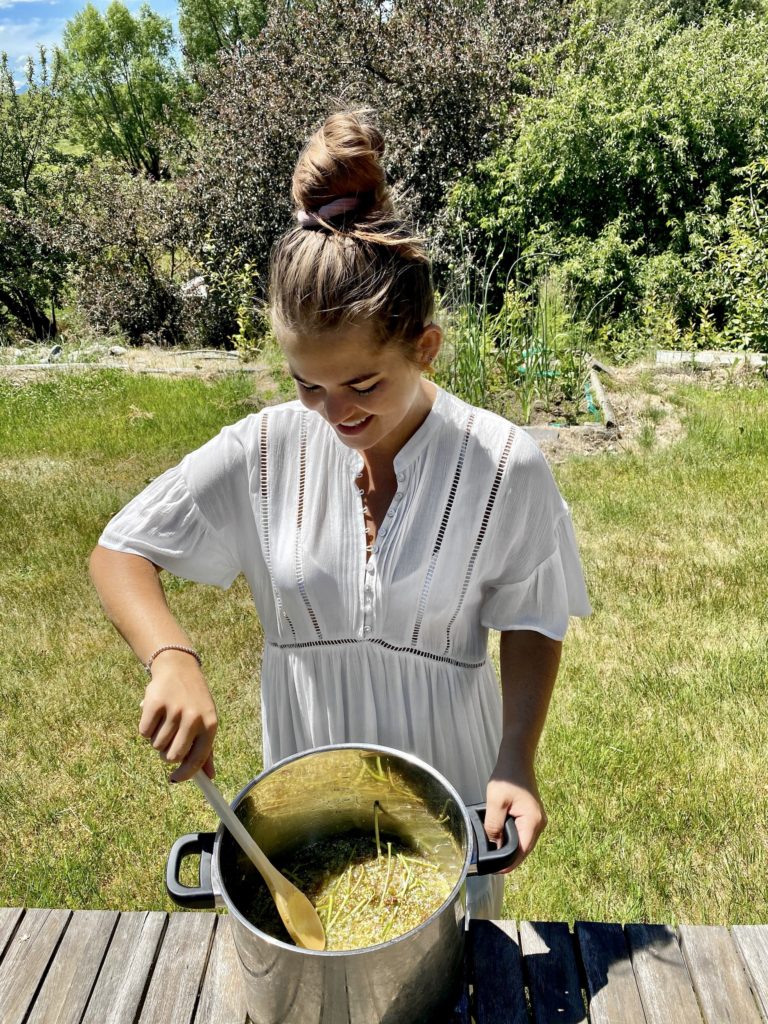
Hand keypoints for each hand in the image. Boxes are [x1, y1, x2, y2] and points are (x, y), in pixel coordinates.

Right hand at [138, 651, 217, 782]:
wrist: (178, 668)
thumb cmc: (194, 701)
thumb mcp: (205, 721)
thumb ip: (207, 750)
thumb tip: (210, 777)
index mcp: (209, 724)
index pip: (197, 759)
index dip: (184, 774)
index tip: (174, 779)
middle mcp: (193, 718)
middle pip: (173, 756)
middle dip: (167, 755)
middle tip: (168, 743)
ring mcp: (174, 710)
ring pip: (157, 745)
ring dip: (157, 740)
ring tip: (164, 723)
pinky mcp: (155, 703)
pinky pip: (144, 732)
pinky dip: (146, 728)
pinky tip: (155, 715)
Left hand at [483, 760, 546, 872]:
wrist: (517, 759)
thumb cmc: (507, 777)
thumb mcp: (495, 802)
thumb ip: (493, 825)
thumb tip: (493, 845)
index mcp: (532, 822)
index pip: (522, 851)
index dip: (509, 864)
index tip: (495, 870)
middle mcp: (539, 823)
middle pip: (524, 849)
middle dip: (508, 857)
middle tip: (490, 863)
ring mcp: (537, 819)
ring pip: (523, 842)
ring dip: (510, 847)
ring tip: (493, 853)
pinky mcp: (532, 815)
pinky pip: (522, 833)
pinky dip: (512, 838)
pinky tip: (500, 839)